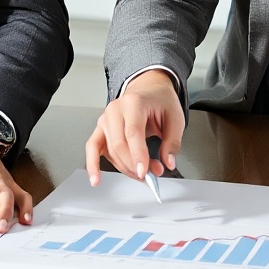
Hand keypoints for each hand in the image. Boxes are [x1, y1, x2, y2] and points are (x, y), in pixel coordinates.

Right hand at [85, 70, 185, 185]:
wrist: (148, 89)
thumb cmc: (160, 101)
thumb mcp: (175, 118)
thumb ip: (172, 142)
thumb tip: (168, 162)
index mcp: (134, 102)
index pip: (133, 132)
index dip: (138, 155)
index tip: (144, 172)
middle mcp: (115, 109)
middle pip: (119, 144)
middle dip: (134, 165)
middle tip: (151, 176)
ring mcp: (105, 119)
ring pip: (109, 150)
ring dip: (124, 168)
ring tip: (141, 175)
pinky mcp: (101, 129)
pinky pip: (93, 148)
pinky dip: (92, 164)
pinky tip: (96, 179)